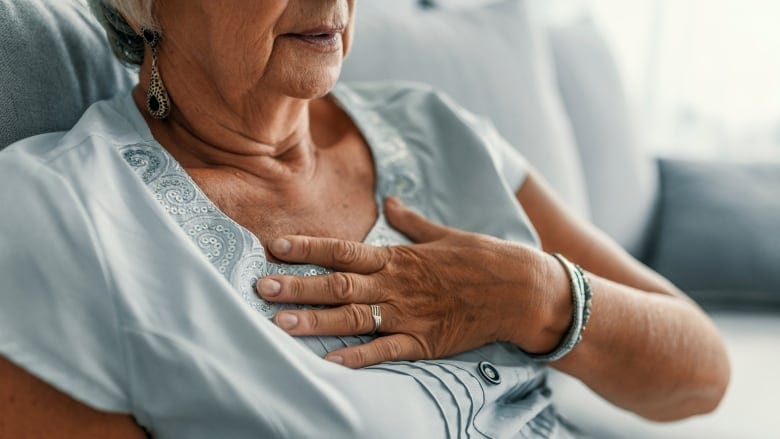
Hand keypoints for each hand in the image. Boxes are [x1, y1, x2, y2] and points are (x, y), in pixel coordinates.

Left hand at [257, 197, 570, 367]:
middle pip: (338, 284)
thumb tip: (391, 200)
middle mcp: (397, 285)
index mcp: (398, 257)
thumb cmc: (483, 258)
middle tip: (262, 288)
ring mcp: (409, 315)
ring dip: (316, 322)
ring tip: (280, 324)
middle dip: (298, 286)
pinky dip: (358, 358)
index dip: (307, 248)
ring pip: (354, 318)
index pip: (343, 249)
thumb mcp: (444, 233)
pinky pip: (386, 352)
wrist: (521, 290)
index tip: (275, 247)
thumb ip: (411, 221)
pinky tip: (329, 363)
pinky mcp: (425, 341)